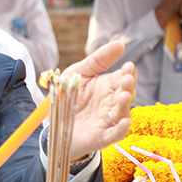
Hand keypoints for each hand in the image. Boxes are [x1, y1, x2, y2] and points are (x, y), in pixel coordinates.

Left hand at [67, 41, 135, 157]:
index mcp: (108, 86)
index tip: (128, 66)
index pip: (124, 78)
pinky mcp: (100, 137)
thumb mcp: (79, 73)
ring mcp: (107, 120)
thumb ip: (98, 60)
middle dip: (128, 87)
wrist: (52, 121)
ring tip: (124, 96)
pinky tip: (124, 122)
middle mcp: (111, 103)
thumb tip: (120, 44)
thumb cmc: (68, 96)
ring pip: (122, 113)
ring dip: (125, 105)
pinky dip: (121, 130)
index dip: (129, 72)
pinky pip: (114, 135)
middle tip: (126, 79)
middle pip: (126, 94)